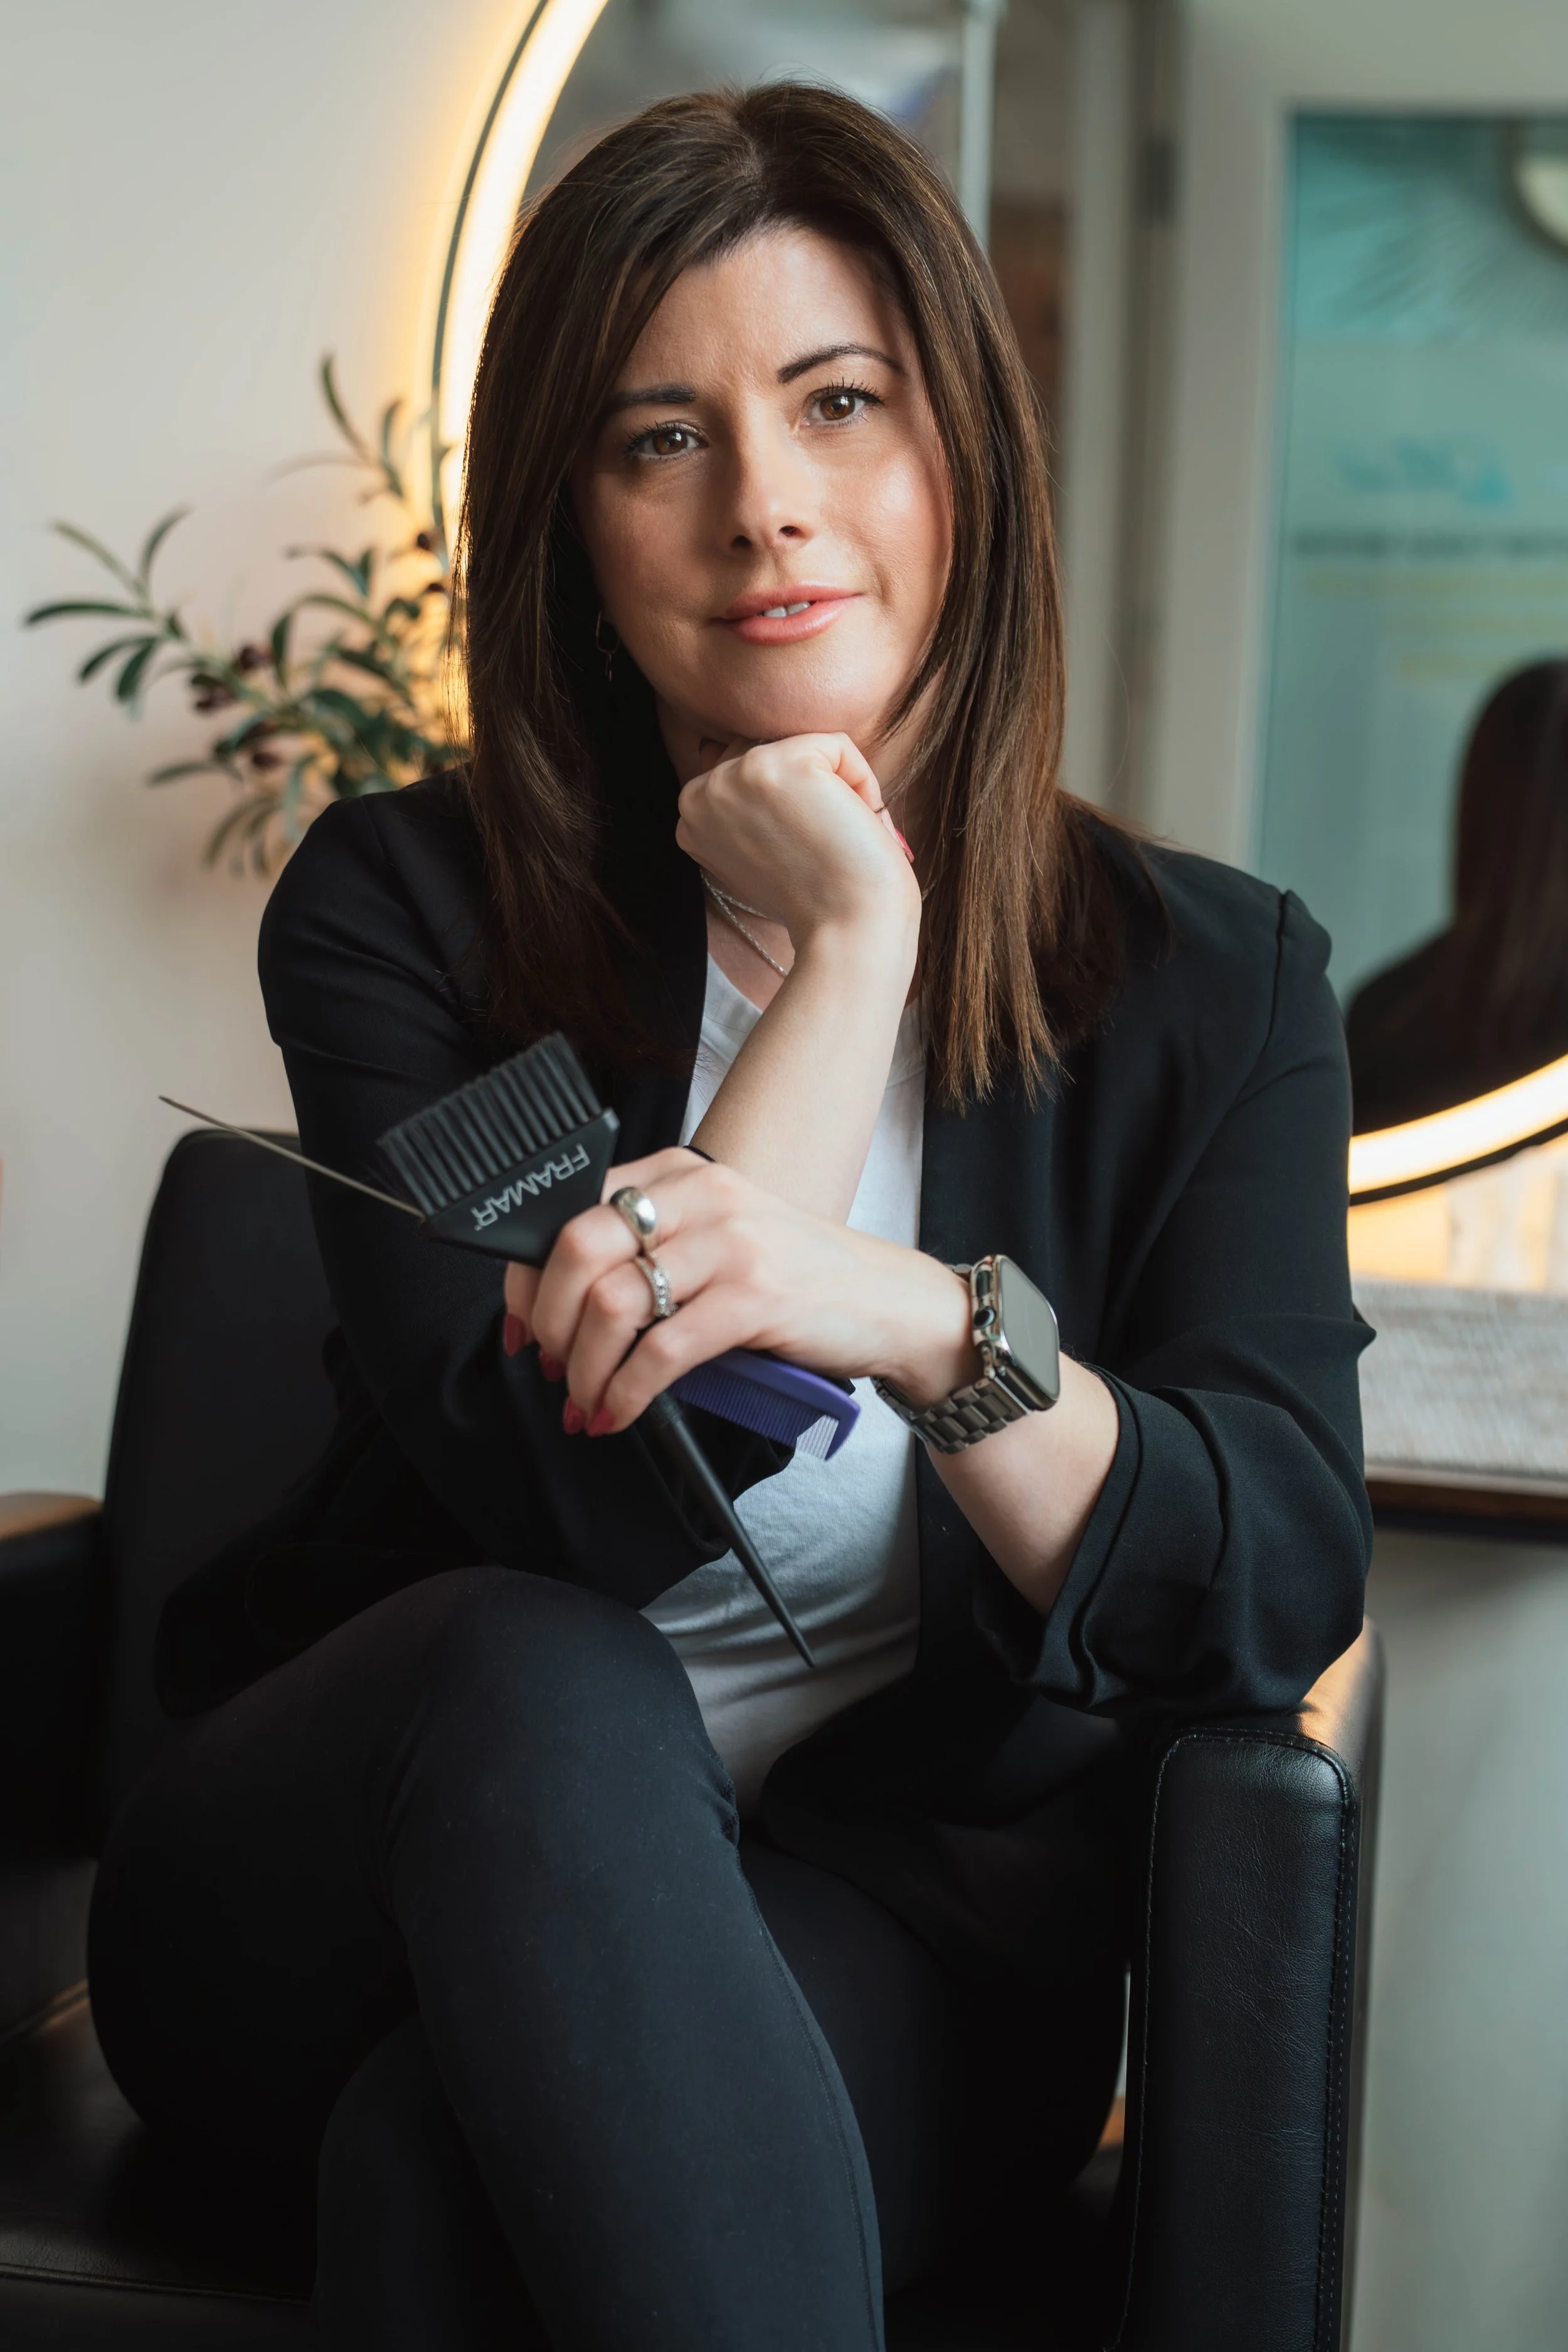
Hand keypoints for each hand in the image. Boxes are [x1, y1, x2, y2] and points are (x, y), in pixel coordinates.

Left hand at [502, 1148, 975, 1435]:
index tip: (517, 1324)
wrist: (889, 1301)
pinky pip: (663, 1351)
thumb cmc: (795, 1277)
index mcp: (680, 1174)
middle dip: (546, 1320)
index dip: (527, 1274)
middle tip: (548, 1365)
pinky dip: (627, 1393)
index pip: (572, 1208)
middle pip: (579, 1248)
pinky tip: (619, 1413)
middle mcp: (702, 1197)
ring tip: (584, 1401)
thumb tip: (557, 1306)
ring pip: (613, 1302)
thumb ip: (649, 1249)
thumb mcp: (715, 1239)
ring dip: (583, 1368)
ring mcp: (732, 1243)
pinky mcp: (756, 1298)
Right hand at [676, 733, 918, 952]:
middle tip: (818, 848)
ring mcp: (735, 775)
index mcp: (693, 815)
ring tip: (833, 837)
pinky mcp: (779, 763)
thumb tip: (716, 746)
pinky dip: (862, 783)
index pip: (750, 769)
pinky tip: (849, 826)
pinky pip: (839, 746)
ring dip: (837, 787)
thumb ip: (739, 804)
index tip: (797, 855)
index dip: (789, 806)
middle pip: (774, 748)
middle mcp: (701, 793)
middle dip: (810, 791)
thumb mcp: (758, 851)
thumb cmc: (817, 900)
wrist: (849, 931)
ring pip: (807, 746)